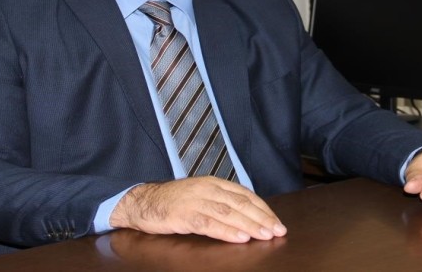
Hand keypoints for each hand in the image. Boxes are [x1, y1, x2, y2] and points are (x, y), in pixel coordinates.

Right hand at [109, 176, 286, 242]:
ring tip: (265, 235)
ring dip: (250, 225)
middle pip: (241, 204)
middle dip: (262, 218)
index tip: (277, 222)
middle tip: (277, 231)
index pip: (245, 195)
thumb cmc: (173, 201)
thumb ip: (222, 201)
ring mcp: (196, 201)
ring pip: (229, 213)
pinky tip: (240, 238)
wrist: (143, 201)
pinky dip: (226, 231)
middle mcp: (207, 189)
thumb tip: (248, 215)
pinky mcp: (184, 215)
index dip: (263, 209)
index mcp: (214, 183)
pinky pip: (209, 224)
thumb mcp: (201, 194)